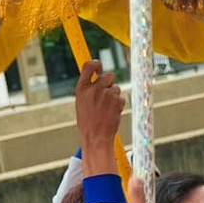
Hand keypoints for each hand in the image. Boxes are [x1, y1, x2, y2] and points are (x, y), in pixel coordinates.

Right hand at [75, 59, 125, 177]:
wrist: (96, 138)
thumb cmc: (87, 123)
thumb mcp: (82, 104)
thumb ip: (89, 90)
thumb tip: (99, 77)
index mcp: (82, 89)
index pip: (89, 66)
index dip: (96, 64)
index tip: (99, 66)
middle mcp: (94, 89)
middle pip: (108, 75)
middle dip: (110, 83)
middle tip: (106, 95)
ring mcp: (106, 94)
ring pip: (116, 88)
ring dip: (114, 96)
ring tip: (107, 109)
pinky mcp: (117, 101)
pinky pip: (121, 98)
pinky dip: (119, 105)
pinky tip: (112, 114)